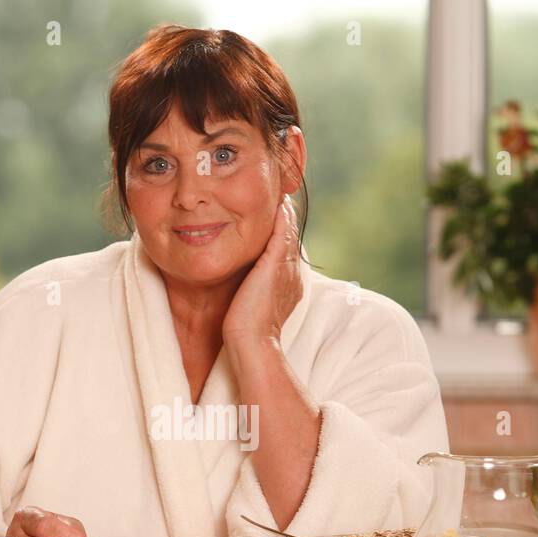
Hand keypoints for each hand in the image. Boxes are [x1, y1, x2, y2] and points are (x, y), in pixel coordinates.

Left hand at [222, 195, 302, 348]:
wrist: (251, 343)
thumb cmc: (245, 331)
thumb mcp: (252, 304)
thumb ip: (253, 288)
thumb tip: (244, 281)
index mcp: (289, 282)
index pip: (287, 249)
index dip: (282, 232)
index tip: (274, 216)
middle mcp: (293, 273)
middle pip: (291, 236)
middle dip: (286, 217)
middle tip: (281, 195)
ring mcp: (287, 269)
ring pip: (289, 231)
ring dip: (285, 212)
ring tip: (279, 193)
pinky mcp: (275, 264)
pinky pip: (281, 232)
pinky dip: (281, 217)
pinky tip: (277, 202)